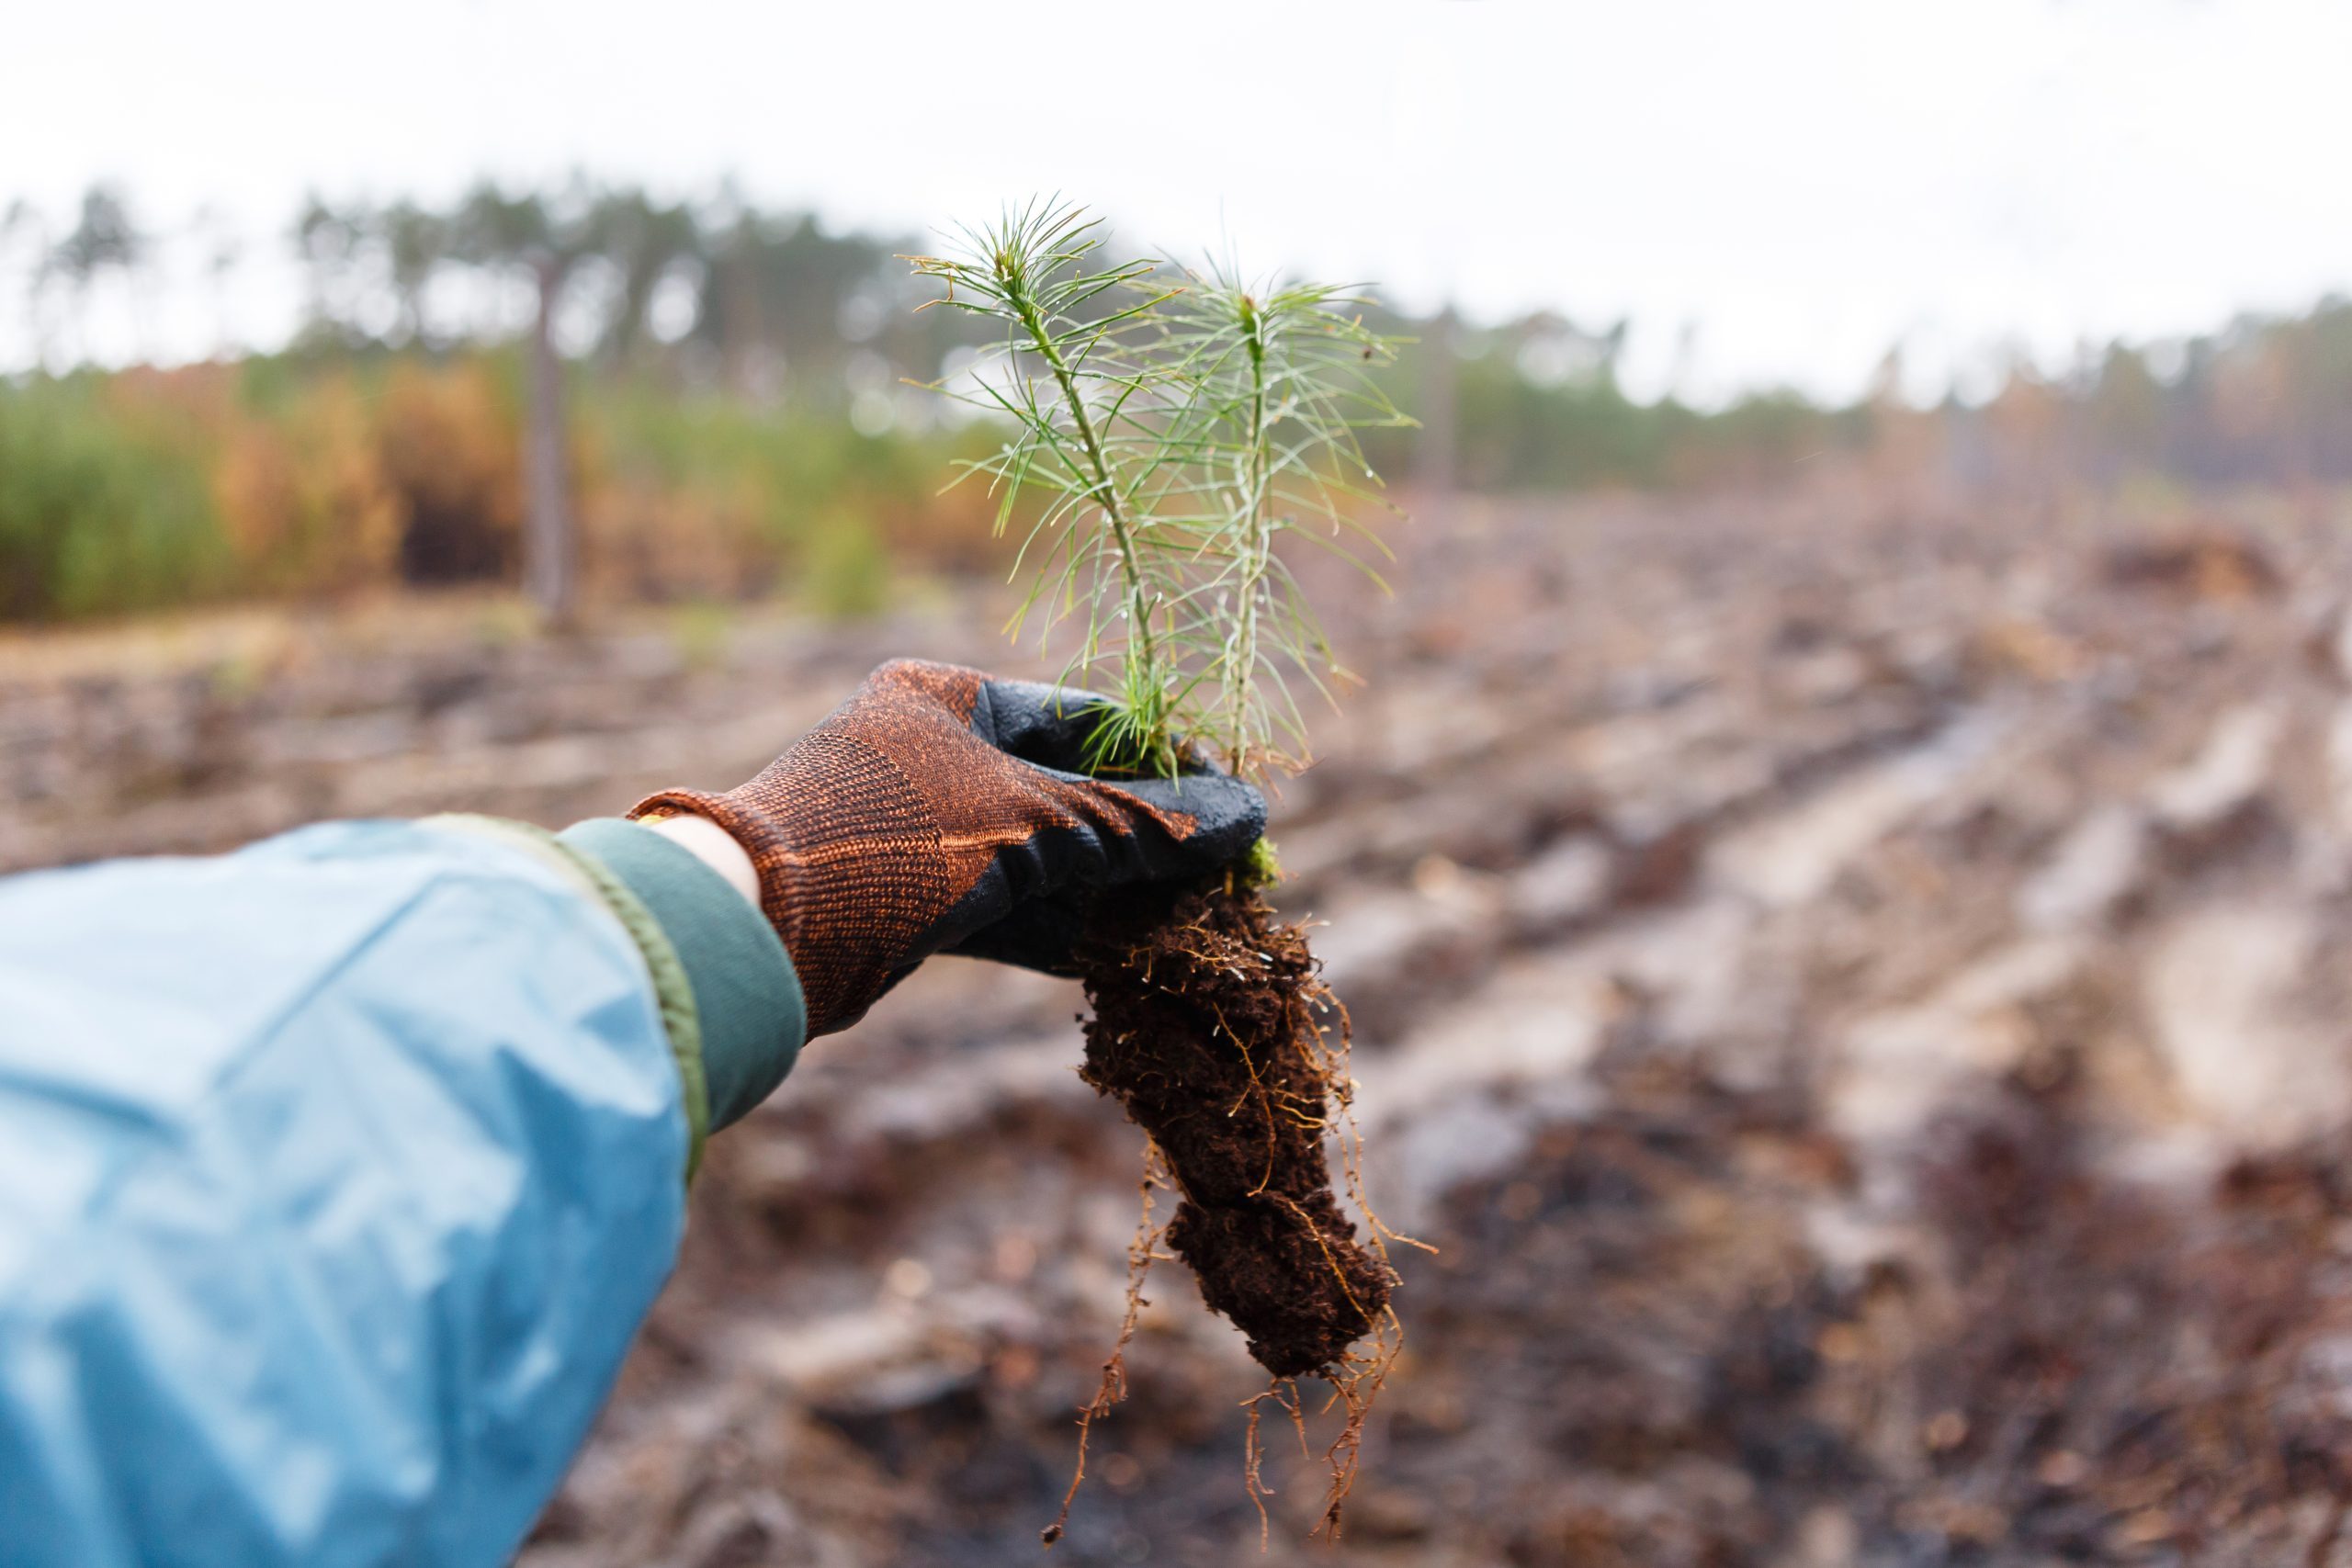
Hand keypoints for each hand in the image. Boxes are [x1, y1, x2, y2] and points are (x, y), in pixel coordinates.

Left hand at [630, 660, 1264, 1034]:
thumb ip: (1143, 825)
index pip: (1087, 719)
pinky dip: (1065, 929)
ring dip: (1114, 892)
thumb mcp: (1035, 824)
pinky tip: (1127, 956)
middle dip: (1146, 839)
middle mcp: (930, 752)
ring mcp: (918, 829)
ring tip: (1192, 924)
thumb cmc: (897, 839)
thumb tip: (1250, 818)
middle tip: (1223, 880)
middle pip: (1071, 792)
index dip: (1167, 764)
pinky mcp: (908, 902)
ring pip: (1043, 857)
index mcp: (949, 697)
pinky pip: (1009, 907)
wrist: (757, 931)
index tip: (1231, 808)